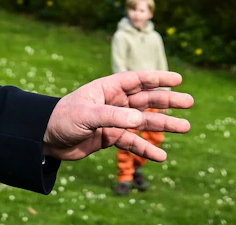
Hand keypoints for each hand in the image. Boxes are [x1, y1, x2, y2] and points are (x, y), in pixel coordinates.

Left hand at [41, 71, 191, 162]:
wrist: (46, 139)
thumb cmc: (63, 118)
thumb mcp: (87, 115)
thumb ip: (113, 117)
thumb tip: (139, 120)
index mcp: (108, 88)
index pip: (137, 80)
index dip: (158, 79)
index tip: (178, 79)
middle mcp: (114, 102)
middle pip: (146, 100)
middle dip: (168, 101)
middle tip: (190, 103)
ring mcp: (113, 120)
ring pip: (144, 122)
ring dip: (163, 125)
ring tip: (185, 127)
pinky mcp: (110, 138)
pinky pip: (132, 143)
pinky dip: (146, 150)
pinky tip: (161, 157)